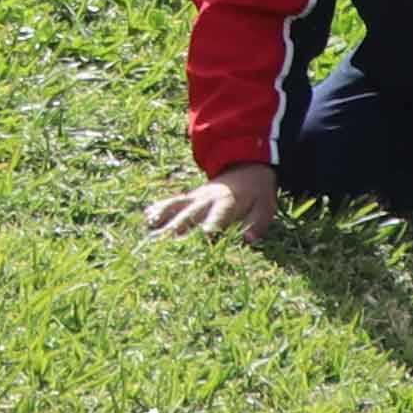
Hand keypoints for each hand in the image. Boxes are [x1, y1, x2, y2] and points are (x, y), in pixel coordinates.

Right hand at [136, 165, 277, 242]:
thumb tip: (249, 241)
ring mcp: (196, 197)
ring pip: (176, 209)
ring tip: (149, 235)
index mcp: (227, 204)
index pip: (216, 218)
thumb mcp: (266, 207)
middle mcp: (207, 200)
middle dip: (176, 232)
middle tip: (163, 246)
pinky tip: (147, 218)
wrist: (246, 165)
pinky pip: (172, 202)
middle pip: (190, 217)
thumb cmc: (257, 192)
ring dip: (163, 222)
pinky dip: (160, 209)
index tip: (201, 239)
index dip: (209, 228)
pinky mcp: (190, 197)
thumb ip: (258, 223)